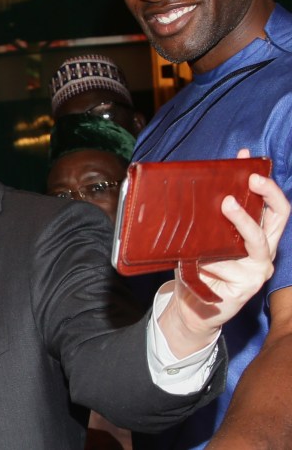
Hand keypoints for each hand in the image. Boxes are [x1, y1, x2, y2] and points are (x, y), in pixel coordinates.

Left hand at [159, 149, 289, 356]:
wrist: (191, 306)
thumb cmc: (197, 267)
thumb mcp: (203, 237)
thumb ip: (208, 216)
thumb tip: (200, 184)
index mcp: (257, 234)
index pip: (270, 204)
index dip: (263, 182)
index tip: (246, 161)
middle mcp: (264, 250)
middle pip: (277, 217)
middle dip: (266, 194)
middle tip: (250, 179)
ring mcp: (258, 269)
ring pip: (254, 242)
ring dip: (237, 225)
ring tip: (221, 210)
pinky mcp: (248, 286)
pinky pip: (228, 266)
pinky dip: (209, 260)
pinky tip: (196, 261)